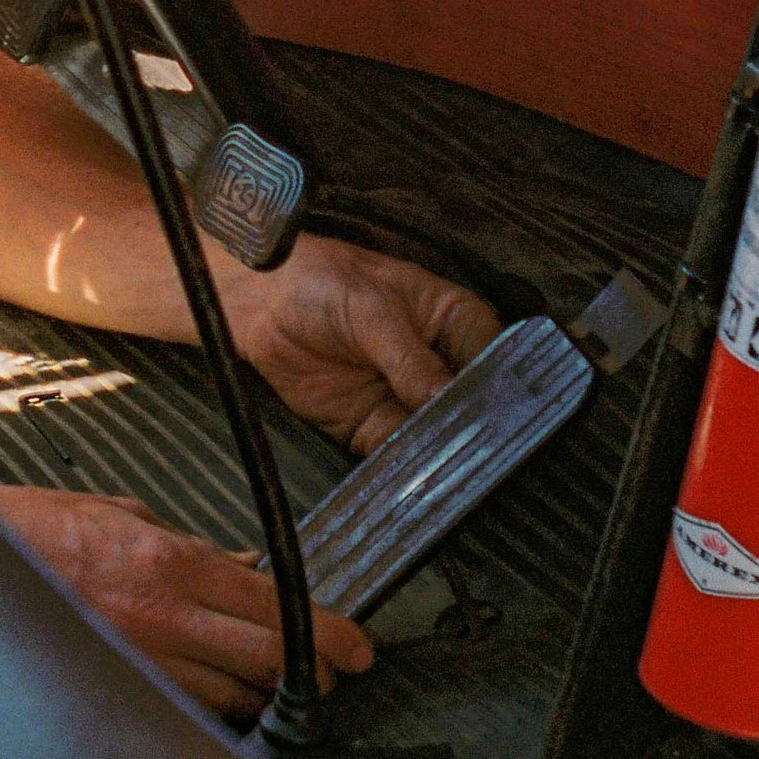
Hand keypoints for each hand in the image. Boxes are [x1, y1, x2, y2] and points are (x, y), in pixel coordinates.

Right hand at [0, 486, 372, 721]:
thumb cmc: (33, 529)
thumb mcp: (120, 514)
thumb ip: (185, 548)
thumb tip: (240, 572)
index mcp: (167, 563)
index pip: (273, 607)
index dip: (328, 634)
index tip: (358, 649)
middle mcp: (159, 621)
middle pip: (266, 662)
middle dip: (312, 673)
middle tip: (334, 674)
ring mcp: (134, 665)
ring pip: (230, 699)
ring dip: (260, 693)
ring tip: (272, 682)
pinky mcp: (109, 694)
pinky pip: (182, 713)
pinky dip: (208, 708)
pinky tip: (213, 695)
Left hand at [222, 236, 498, 456]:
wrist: (258, 304)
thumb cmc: (320, 281)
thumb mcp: (371, 310)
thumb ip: (410, 357)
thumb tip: (446, 398)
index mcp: (454, 321)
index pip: (494, 361)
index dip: (499, 390)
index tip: (500, 419)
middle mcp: (439, 364)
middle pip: (471, 406)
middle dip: (470, 429)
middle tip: (471, 451)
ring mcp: (408, 398)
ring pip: (439, 436)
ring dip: (439, 454)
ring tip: (444, 470)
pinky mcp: (375, 426)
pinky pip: (399, 454)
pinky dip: (404, 468)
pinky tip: (408, 477)